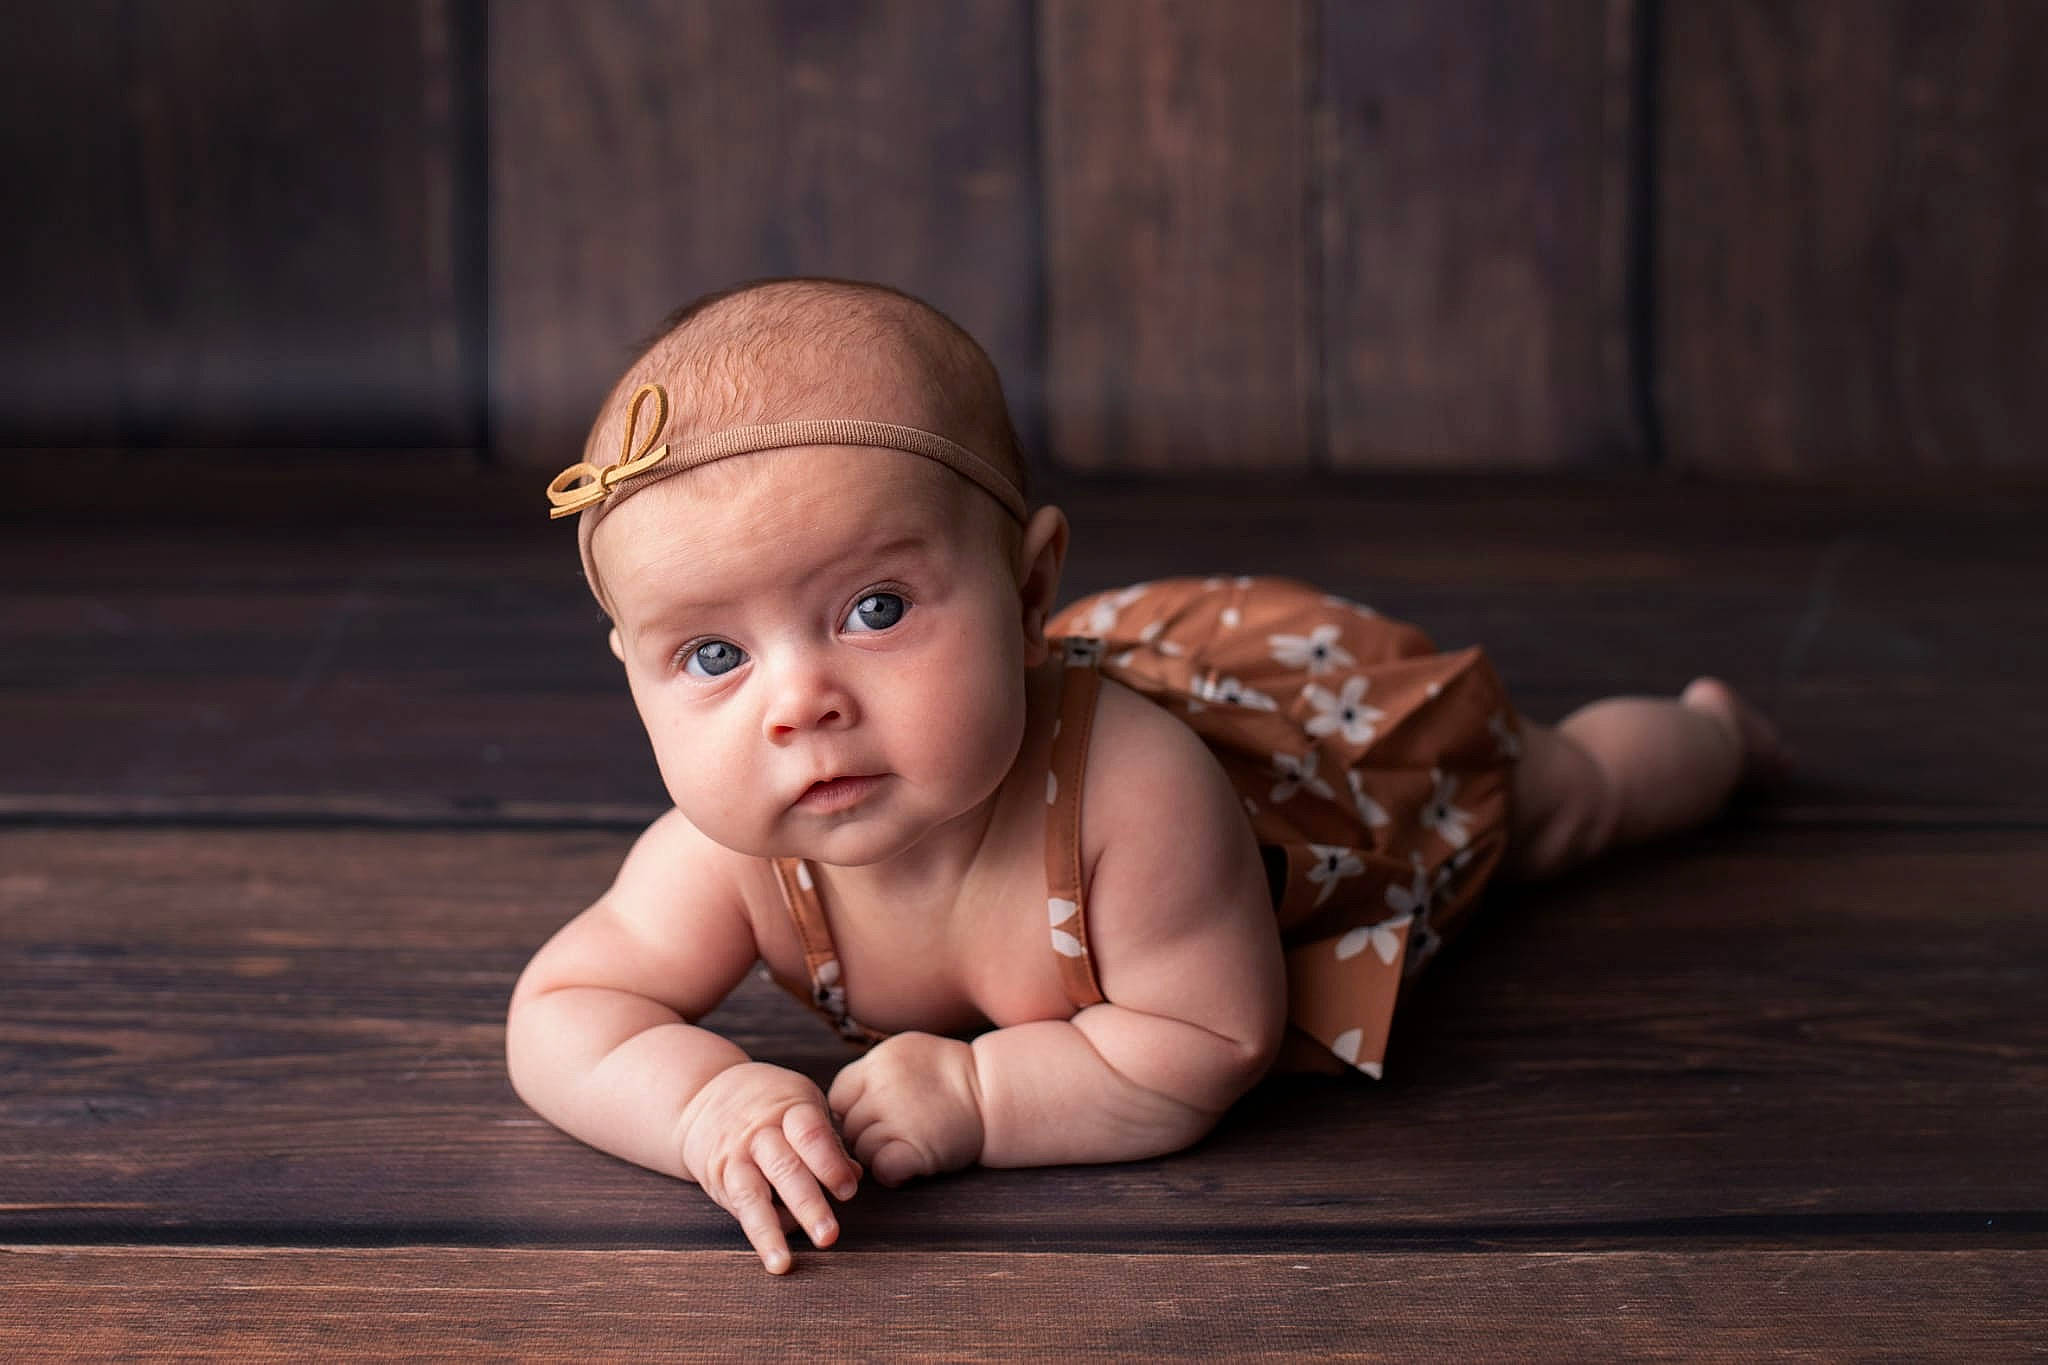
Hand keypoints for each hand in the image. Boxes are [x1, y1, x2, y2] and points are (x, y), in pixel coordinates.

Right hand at [676, 1062, 862, 1274]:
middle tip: (829, 1235)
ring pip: (753, 1193)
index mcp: (789, 1108)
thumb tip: (854, 1176)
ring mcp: (737, 1156)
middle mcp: (760, 1132)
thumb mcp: (802, 1107)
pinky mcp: (720, 1178)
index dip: (830, 1163)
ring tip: (784, 1263)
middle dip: (808, 1204)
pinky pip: (739, 1207)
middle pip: (785, 1168)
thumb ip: (828, 1141)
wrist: (705, 1096)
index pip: (810, 1134)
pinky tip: (773, 1257)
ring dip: (772, 1230)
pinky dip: (758, 1233)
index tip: (847, 1190)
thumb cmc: (770, 1105)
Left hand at [827, 1032, 984, 1186]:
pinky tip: (907, 1169)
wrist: (996, 1092)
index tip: (871, 1119)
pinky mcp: (915, 1148)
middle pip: (848, 1125)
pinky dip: (890, 1174)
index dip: (851, 1111)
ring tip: (903, 1150)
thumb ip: (875, 1071)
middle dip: (863, 1136)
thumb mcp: (910, 1052)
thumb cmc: (956, 1075)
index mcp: (879, 1061)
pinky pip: (881, 1169)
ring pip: (862, 1149)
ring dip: (877, 1156)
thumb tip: (841, 1103)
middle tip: (891, 1138)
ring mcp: (897, 1118)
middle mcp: (882, 1087)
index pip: (839, 1094)